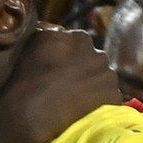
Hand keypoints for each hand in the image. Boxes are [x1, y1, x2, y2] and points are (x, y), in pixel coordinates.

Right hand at [0, 26, 120, 142]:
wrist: (34, 112)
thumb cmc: (29, 78)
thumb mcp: (33, 44)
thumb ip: (49, 32)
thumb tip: (58, 29)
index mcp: (80, 38)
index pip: (81, 44)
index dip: (71, 58)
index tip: (62, 70)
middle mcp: (98, 54)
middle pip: (95, 62)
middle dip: (86, 71)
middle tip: (71, 86)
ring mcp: (109, 77)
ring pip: (104, 81)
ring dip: (95, 88)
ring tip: (78, 101)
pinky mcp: (113, 98)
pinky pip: (109, 100)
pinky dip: (101, 105)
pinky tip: (85, 112)